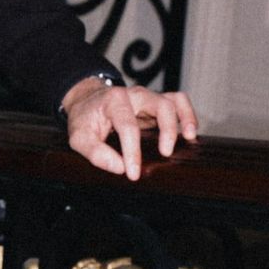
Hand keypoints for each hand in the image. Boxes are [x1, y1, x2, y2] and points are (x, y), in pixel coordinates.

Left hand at [61, 77, 197, 181]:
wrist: (88, 101)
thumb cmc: (86, 119)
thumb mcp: (79, 137)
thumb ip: (95, 152)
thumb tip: (119, 168)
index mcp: (114, 101)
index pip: (128, 126)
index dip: (132, 151)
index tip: (133, 173)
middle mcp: (135, 95)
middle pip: (160, 105)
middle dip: (167, 129)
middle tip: (165, 153)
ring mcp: (148, 98)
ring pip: (174, 100)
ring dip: (185, 118)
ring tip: (190, 138)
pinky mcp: (157, 103)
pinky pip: (178, 101)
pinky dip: (187, 114)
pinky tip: (190, 133)